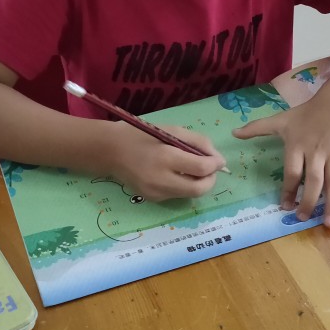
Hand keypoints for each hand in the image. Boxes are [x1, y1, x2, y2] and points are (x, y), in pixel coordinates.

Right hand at [105, 123, 225, 202]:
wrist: (110, 151)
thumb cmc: (142, 135)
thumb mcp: (172, 130)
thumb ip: (198, 142)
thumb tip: (217, 159)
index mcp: (165, 157)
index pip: (201, 168)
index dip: (215, 164)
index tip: (218, 159)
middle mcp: (161, 180)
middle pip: (199, 189)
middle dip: (211, 179)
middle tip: (210, 168)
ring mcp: (155, 193)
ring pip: (190, 195)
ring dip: (199, 183)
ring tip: (193, 169)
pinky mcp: (152, 199)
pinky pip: (178, 195)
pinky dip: (184, 186)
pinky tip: (176, 174)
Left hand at [234, 102, 329, 228]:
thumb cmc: (307, 114)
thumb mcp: (280, 119)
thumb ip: (257, 128)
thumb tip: (233, 134)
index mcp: (298, 146)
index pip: (292, 172)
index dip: (288, 190)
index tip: (284, 206)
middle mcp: (317, 153)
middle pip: (313, 181)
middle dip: (309, 201)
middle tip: (303, 219)